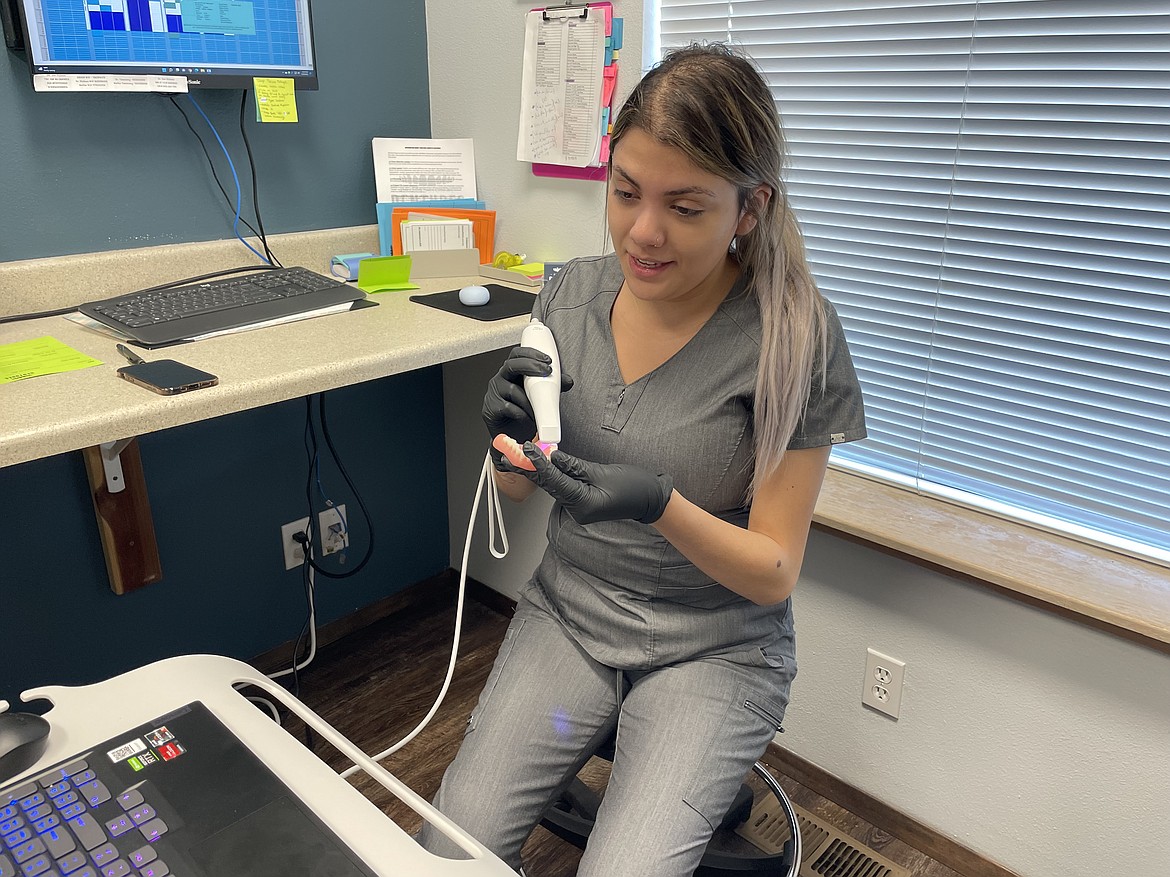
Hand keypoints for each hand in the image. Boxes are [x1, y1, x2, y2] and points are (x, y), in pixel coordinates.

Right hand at [482, 346, 572, 456]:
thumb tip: (568, 381)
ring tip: (540, 408)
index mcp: (511, 373)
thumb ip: (552, 387)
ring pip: (512, 390)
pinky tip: (528, 418)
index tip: (547, 360)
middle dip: (530, 366)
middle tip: (546, 372)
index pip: (517, 354)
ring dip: (530, 399)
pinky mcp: (490, 409)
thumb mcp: (539, 396)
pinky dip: (521, 413)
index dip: (531, 353)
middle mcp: (500, 379)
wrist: (511, 436)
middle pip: (511, 365)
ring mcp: (493, 394)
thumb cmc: (523, 412)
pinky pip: (508, 407)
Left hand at [516, 444, 673, 524]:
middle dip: (527, 468)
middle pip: (548, 486)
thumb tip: (552, 457)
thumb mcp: (602, 472)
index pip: (554, 481)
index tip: (525, 449)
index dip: (537, 463)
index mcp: (583, 504)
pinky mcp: (581, 502)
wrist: (650, 499)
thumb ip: (574, 466)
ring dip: (536, 470)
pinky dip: (551, 474)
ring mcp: (578, 508)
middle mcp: (577, 510)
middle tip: (506, 453)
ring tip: (516, 455)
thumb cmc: (634, 487)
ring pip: (553, 486)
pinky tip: (538, 463)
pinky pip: (563, 487)